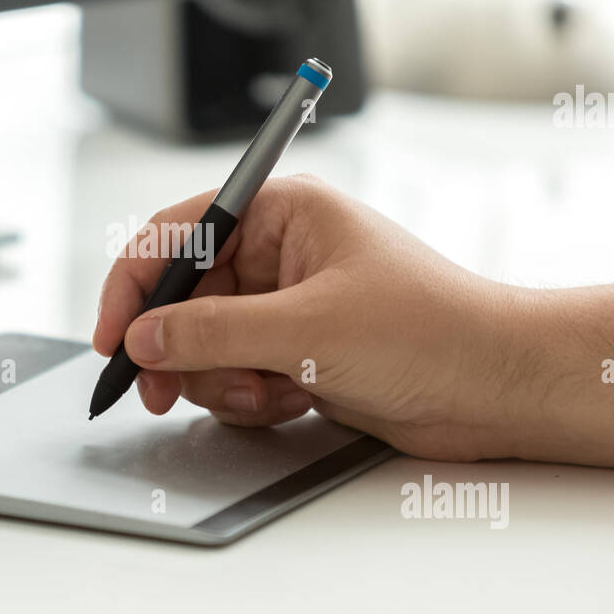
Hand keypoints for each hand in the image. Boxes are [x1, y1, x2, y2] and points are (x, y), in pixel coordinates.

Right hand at [92, 174, 516, 461]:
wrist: (499, 386)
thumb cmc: (431, 331)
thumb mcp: (307, 329)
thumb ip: (212, 332)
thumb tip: (144, 337)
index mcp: (284, 213)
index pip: (178, 235)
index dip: (134, 286)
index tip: (114, 338)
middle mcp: (281, 253)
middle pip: (185, 299)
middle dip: (179, 349)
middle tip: (163, 391)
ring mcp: (289, 306)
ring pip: (207, 345)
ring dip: (221, 380)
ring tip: (267, 394)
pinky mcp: (300, 352)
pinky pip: (238, 375)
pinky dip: (251, 397)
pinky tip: (293, 401)